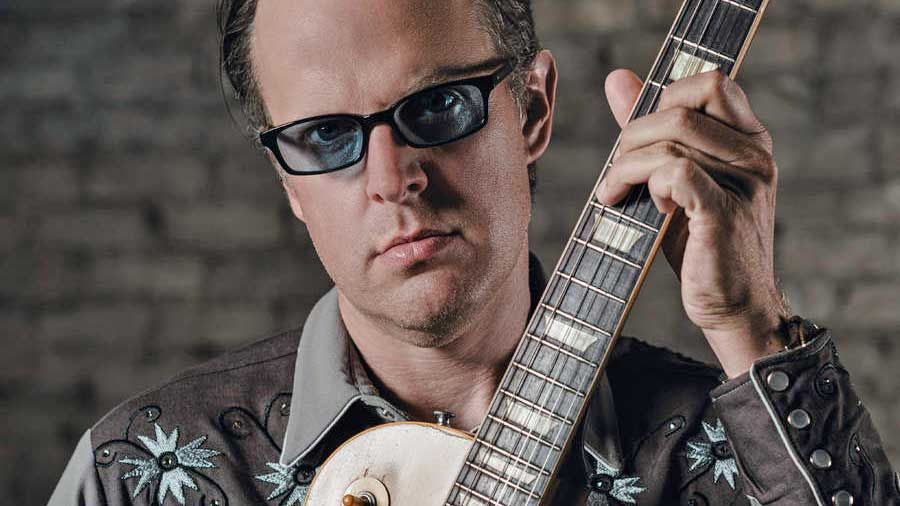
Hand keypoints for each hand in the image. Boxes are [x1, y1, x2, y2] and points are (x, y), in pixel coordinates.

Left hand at [595, 69, 787, 377]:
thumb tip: (617, 79)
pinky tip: (645, 207)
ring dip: (627, 165)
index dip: (665, 97)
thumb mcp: (674, 181)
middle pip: (681, 107)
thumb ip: (650, 130)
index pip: (711, 82)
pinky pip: (675, 172)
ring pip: (672, 139)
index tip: (638, 137)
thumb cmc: (700, 245)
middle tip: (617, 172)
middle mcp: (754, 155)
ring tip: (615, 193)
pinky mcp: (724, 213)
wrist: (733, 307)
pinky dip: (646, 183)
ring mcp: (745, 183)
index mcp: (749, 140)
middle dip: (633, 135)